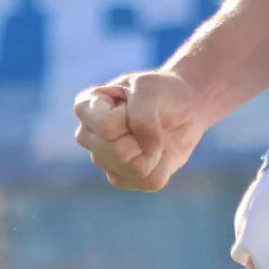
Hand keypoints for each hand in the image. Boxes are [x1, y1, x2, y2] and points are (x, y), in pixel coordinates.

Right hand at [72, 70, 205, 191]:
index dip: (131, 116)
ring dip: (155, 150)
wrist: (182, 108)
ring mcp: (102, 160)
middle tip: (150, 120)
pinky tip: (158, 150)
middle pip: (118, 152)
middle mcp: (88, 136)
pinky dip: (164, 163)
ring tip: (154, 134)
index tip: (136, 101)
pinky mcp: (121, 178)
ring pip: (134, 168)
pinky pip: (150, 180)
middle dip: (145, 135)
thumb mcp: (151, 88)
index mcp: (86, 107)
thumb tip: (143, 150)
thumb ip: (141, 115)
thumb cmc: (161, 92)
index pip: (106, 126)